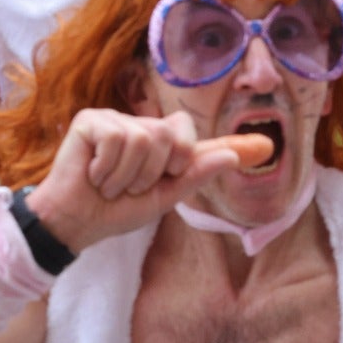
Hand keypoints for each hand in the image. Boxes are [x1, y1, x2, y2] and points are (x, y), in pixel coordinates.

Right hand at [26, 109, 245, 252]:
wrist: (76, 223)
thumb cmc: (116, 210)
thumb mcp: (163, 198)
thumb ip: (195, 175)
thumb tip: (233, 156)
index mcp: (161, 144)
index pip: (196, 135)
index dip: (228, 142)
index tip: (266, 148)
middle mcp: (141, 125)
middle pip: (172, 137)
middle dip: (153, 173)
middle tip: (130, 187)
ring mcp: (116, 119)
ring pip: (145, 138)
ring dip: (128, 175)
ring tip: (110, 184)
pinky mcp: (92, 120)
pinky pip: (118, 138)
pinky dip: (109, 168)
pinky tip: (94, 174)